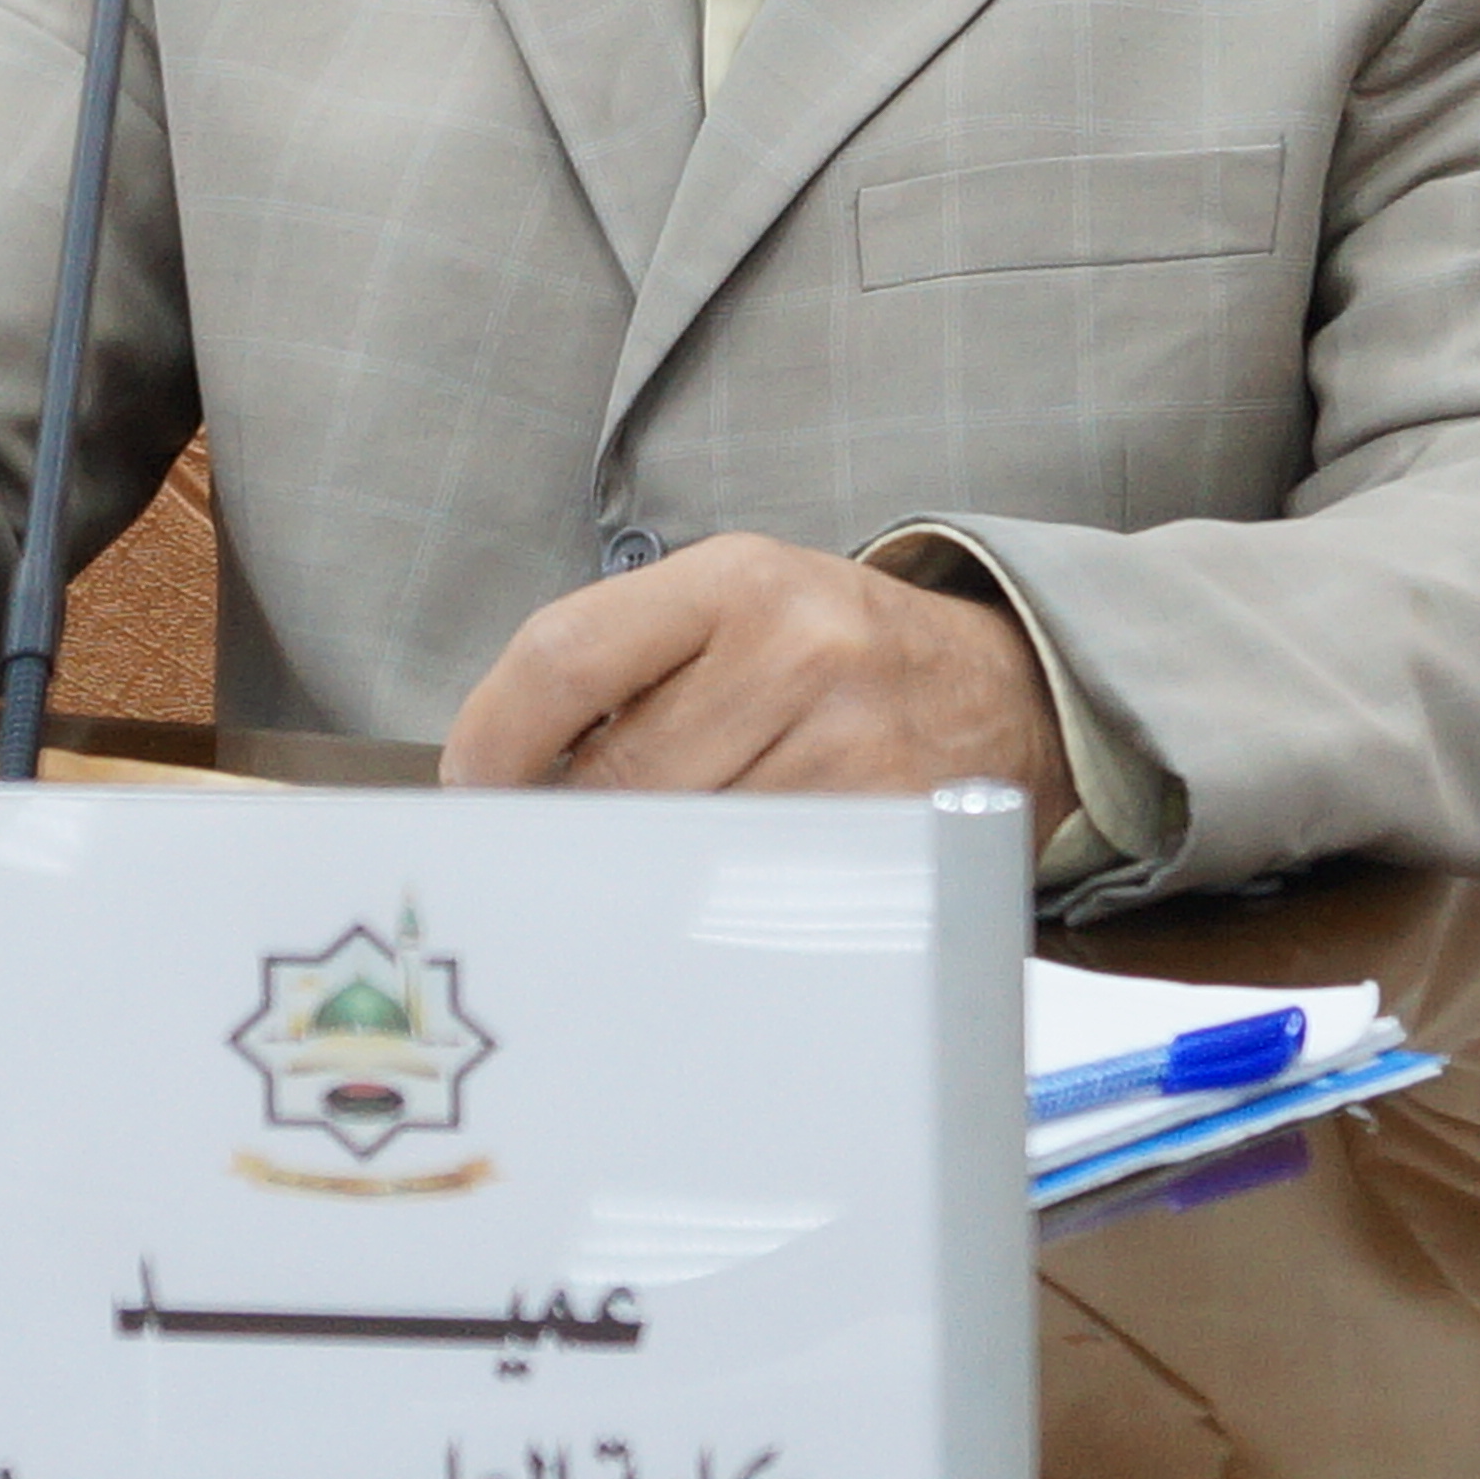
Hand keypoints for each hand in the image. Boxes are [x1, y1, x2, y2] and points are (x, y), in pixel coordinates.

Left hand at [437, 532, 1077, 839]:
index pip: (564, 656)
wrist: (1007, 691)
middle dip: (572, 825)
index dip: (491, 739)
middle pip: (615, 776)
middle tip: (564, 847)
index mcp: (738, 579)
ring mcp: (852, 747)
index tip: (471, 788)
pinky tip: (731, 883)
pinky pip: (759, 891)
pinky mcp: (892, 832)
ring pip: (680, 845)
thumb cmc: (836, 657)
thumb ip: (624, 666)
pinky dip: (723, 899)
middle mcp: (797, 651)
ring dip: (649, 869)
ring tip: (671, 853)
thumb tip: (497, 779)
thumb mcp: (737, 608)